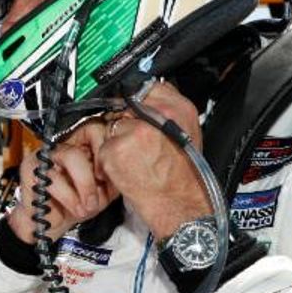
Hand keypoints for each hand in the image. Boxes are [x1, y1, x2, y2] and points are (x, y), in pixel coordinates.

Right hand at [7, 119, 116, 243]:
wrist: (48, 227)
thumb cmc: (75, 207)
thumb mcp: (106, 191)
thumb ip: (117, 175)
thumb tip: (134, 162)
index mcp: (83, 145)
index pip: (101, 127)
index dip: (111, 146)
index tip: (115, 172)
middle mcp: (64, 144)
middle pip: (89, 132)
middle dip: (101, 163)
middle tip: (103, 184)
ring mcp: (46, 155)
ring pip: (73, 156)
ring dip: (85, 185)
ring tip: (89, 205)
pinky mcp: (30, 170)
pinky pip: (55, 179)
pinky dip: (70, 198)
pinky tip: (76, 209)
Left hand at [96, 82, 208, 240]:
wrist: (179, 204)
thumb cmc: (184, 176)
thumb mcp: (187, 134)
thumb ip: (168, 114)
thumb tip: (147, 101)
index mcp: (177, 109)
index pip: (147, 88)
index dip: (138, 102)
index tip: (136, 111)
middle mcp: (156, 117)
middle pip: (125, 106)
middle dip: (125, 122)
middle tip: (138, 144)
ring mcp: (133, 132)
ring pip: (112, 127)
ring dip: (116, 142)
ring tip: (135, 159)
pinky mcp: (116, 150)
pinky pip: (103, 148)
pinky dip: (109, 161)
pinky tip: (127, 170)